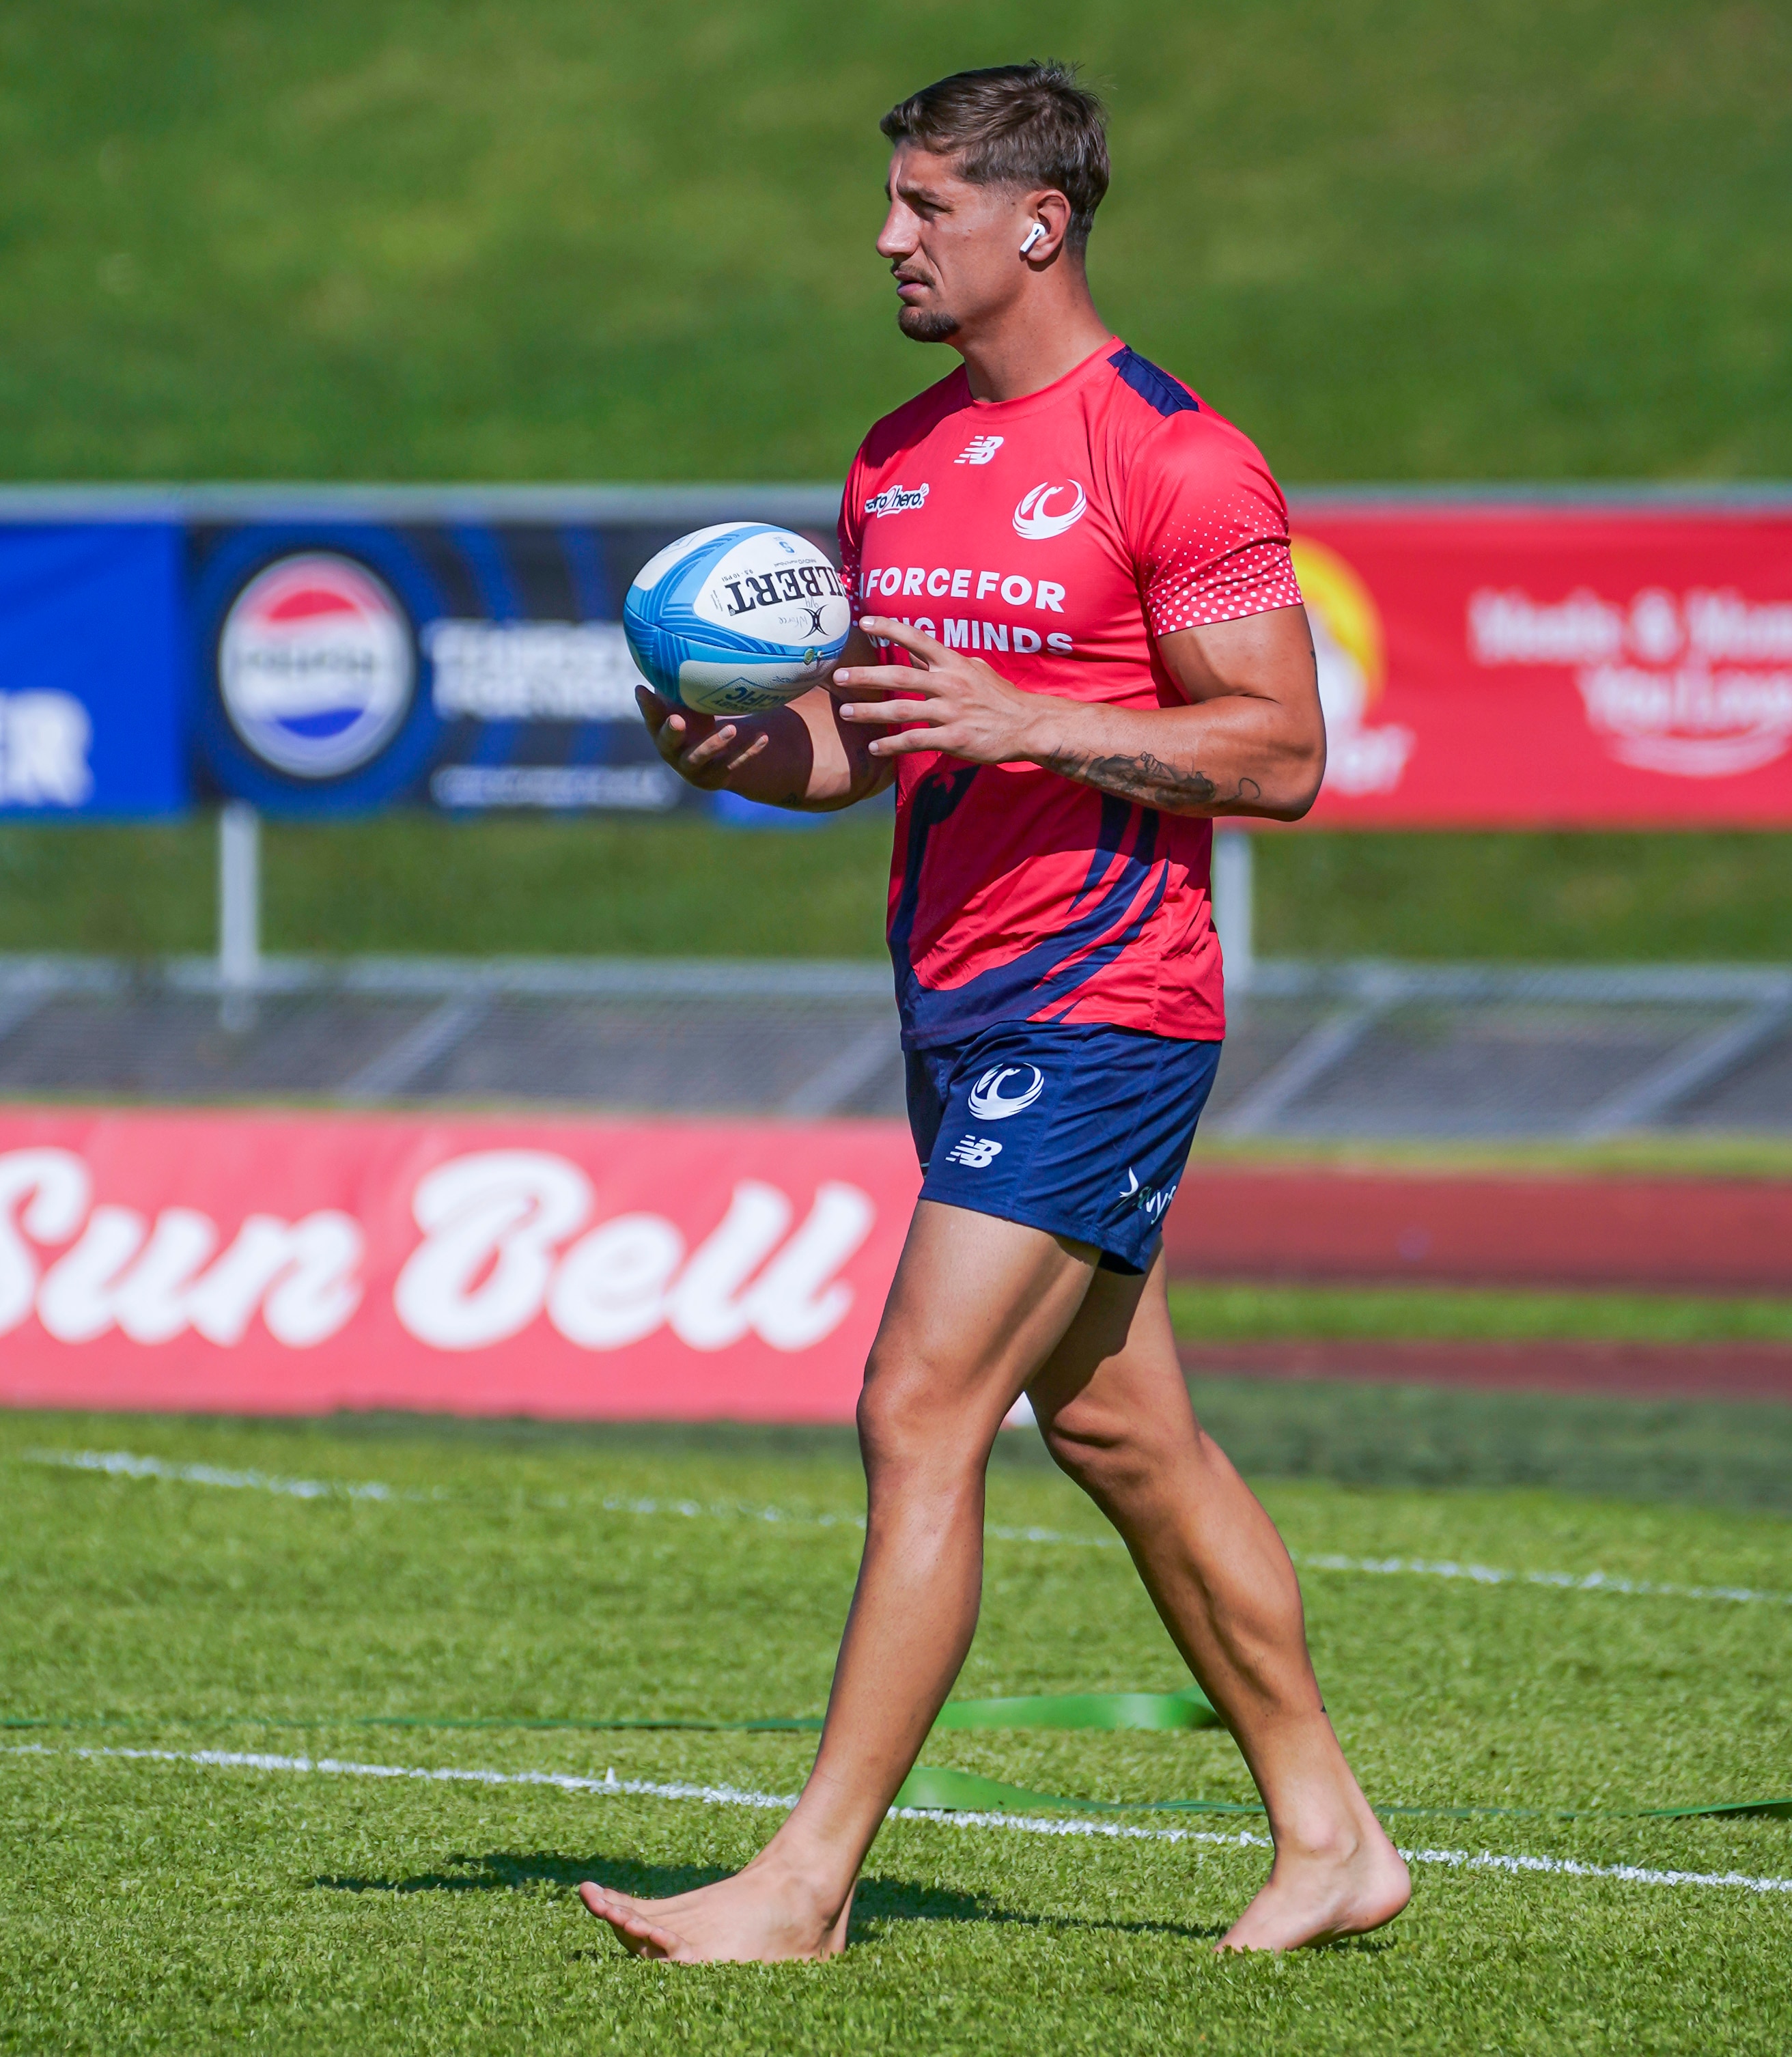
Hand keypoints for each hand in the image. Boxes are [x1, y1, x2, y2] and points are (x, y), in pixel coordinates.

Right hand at [636, 685, 769, 790]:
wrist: (714, 760)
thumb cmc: (694, 721)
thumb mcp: (685, 702)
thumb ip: (680, 682)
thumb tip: (674, 637)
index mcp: (661, 731)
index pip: (651, 718)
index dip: (646, 706)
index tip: (641, 689)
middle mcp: (673, 751)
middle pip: (667, 744)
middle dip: (671, 733)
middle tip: (677, 720)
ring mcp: (694, 768)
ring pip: (701, 758)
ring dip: (715, 743)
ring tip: (732, 728)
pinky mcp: (716, 777)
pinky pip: (734, 764)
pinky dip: (749, 751)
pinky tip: (764, 737)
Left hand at [832, 616, 1041, 763]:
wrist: (1028, 725)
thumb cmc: (1000, 697)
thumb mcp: (975, 670)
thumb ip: (942, 662)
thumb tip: (914, 651)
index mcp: (954, 663)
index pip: (917, 638)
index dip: (890, 628)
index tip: (864, 622)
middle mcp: (950, 684)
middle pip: (899, 676)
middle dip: (866, 676)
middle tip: (839, 676)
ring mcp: (951, 712)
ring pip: (902, 710)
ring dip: (870, 712)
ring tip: (846, 712)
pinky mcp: (954, 738)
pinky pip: (915, 741)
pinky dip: (892, 744)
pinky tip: (874, 748)